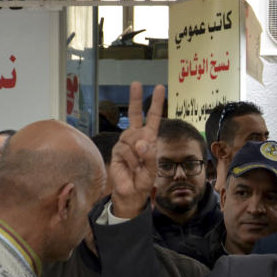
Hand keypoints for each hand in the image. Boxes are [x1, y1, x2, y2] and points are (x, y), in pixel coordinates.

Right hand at [108, 81, 165, 218]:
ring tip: (139, 166)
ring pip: (132, 139)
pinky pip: (125, 150)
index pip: (152, 118)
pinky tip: (132, 167)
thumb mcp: (153, 168)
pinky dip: (132, 160)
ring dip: (138, 155)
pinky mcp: (117, 151)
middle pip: (134, 115)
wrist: (131, 193)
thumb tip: (141, 142)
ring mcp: (125, 143)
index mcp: (148, 139)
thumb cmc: (143, 180)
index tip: (159, 88)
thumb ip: (150, 155)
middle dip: (135, 99)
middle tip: (136, 83)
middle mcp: (136, 137)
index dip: (155, 104)